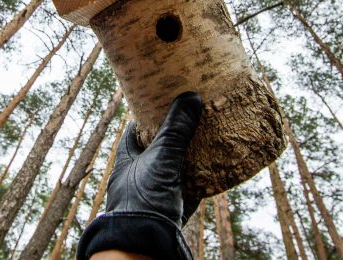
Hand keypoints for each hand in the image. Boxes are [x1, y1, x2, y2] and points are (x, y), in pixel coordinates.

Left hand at [106, 91, 202, 227]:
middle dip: (175, 134)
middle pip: (158, 146)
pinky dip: (199, 179)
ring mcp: (154, 191)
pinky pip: (187, 188)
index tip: (167, 101)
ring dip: (189, 156)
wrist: (144, 245)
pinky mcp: (170, 208)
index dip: (149, 113)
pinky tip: (214, 169)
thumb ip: (176, 129)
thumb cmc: (143, 198)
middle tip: (194, 117)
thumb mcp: (161, 158)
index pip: (136, 128)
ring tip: (208, 137)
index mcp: (127, 157)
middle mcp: (138, 173)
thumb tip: (192, 97)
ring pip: (174, 167)